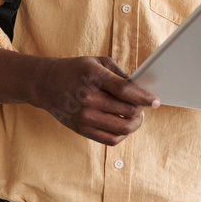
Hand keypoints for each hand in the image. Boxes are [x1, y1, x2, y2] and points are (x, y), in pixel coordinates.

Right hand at [34, 55, 159, 145]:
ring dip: (134, 124)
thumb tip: (140, 87)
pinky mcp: (81, 129)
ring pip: (122, 128)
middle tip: (142, 106)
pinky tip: (122, 125)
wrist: (45, 84)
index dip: (144, 97)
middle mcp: (88, 98)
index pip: (125, 90)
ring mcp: (84, 116)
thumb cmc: (74, 70)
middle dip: (140, 110)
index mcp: (94, 76)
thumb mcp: (96, 62)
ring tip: (134, 116)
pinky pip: (110, 140)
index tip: (156, 101)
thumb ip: (119, 73)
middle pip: (127, 111)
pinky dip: (122, 135)